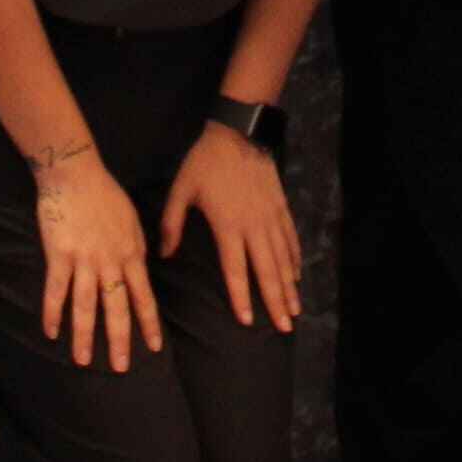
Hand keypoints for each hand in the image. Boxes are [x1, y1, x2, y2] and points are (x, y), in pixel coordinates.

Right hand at [36, 153, 159, 371]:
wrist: (75, 173)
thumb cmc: (106, 194)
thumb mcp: (133, 220)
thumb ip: (137, 247)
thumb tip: (143, 268)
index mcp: (131, 254)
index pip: (143, 296)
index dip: (148, 323)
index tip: (154, 347)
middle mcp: (110, 262)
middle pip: (116, 308)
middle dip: (120, 340)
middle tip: (121, 367)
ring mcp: (84, 260)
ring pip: (86, 305)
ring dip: (84, 336)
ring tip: (83, 361)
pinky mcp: (59, 255)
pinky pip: (56, 290)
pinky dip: (53, 313)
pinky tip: (51, 332)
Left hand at [159, 129, 301, 328]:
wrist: (238, 133)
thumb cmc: (205, 162)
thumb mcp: (181, 189)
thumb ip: (171, 223)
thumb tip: (163, 254)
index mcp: (228, 226)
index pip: (236, 269)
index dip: (241, 297)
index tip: (247, 320)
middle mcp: (253, 226)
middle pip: (267, 271)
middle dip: (276, 302)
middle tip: (283, 328)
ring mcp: (270, 217)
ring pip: (282, 259)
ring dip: (289, 287)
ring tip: (295, 311)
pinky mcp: (280, 207)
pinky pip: (290, 239)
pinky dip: (294, 259)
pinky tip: (297, 276)